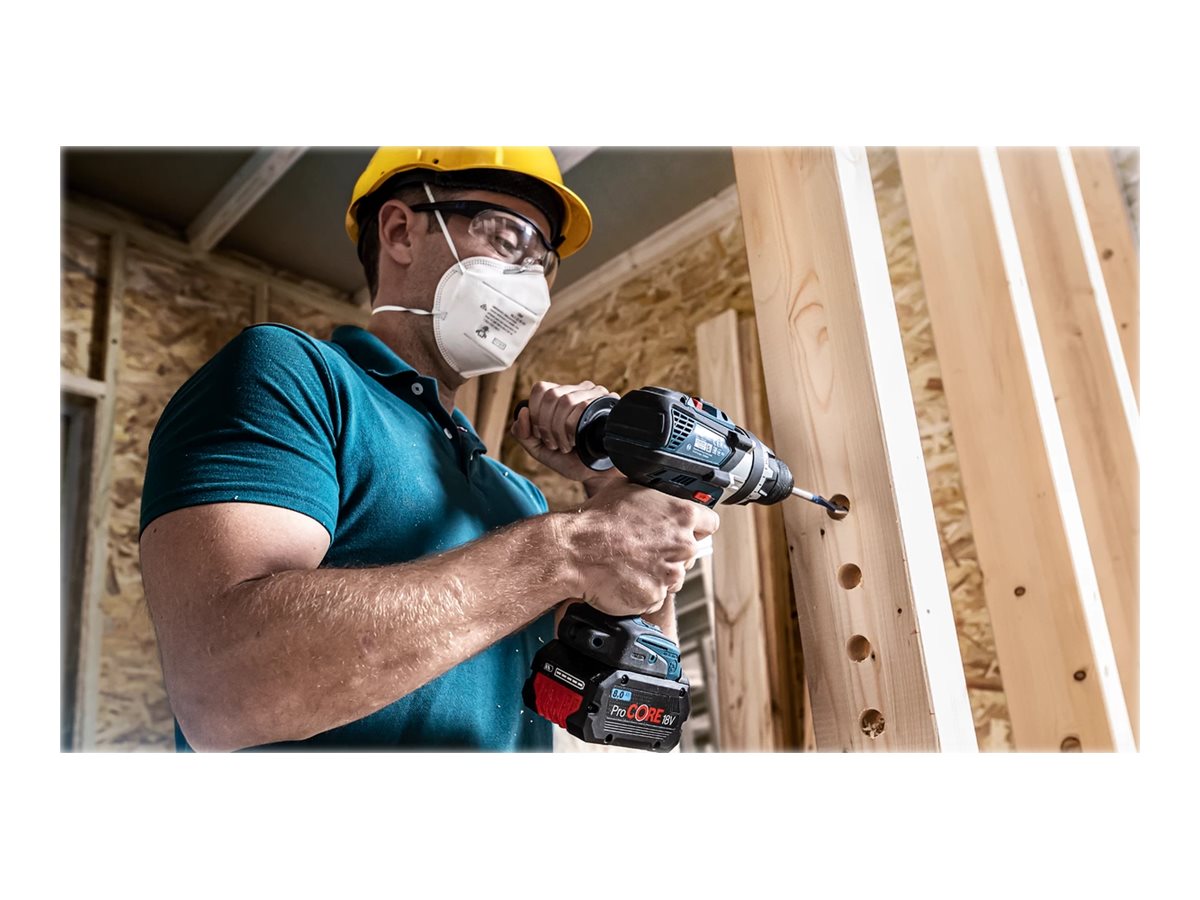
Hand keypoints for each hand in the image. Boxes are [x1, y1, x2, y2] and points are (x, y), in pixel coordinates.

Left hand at [510, 380, 619, 483]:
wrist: (595, 473)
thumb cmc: (569, 459)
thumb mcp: (538, 449)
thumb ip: (522, 433)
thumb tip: (522, 411)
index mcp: (559, 395)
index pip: (541, 388)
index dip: (535, 412)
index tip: (539, 434)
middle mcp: (577, 390)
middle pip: (552, 395)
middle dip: (546, 425)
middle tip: (553, 444)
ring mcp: (594, 394)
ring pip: (567, 401)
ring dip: (560, 430)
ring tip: (566, 445)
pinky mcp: (607, 403)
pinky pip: (583, 408)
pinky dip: (573, 430)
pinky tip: (577, 442)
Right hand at [559, 478, 719, 616]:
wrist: (574, 552)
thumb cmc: (597, 520)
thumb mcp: (628, 488)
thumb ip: (653, 493)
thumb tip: (656, 489)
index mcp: (682, 515)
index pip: (710, 523)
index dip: (696, 526)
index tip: (685, 529)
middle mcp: (682, 545)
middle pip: (691, 551)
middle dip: (673, 550)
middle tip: (648, 547)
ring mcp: (670, 574)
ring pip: (674, 575)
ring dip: (659, 572)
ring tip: (632, 563)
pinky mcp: (655, 597)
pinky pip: (656, 595)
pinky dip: (644, 590)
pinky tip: (626, 577)